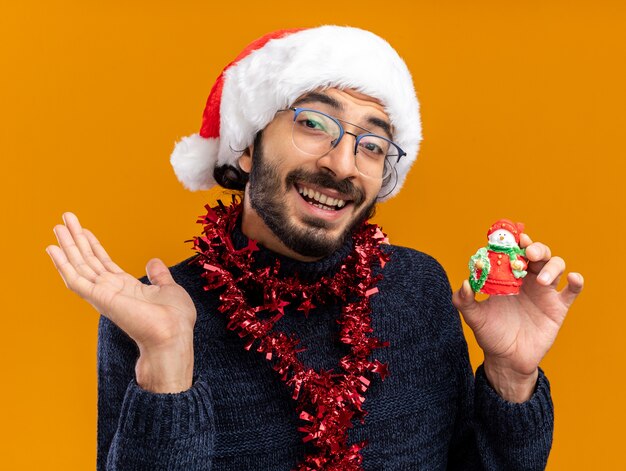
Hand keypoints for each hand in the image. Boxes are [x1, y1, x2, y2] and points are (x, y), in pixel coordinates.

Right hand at [46, 212, 196, 392]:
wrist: (173, 336)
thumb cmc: (175, 320)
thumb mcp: (169, 289)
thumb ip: (158, 276)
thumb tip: (153, 262)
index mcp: (126, 287)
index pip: (103, 262)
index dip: (92, 245)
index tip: (83, 229)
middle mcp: (111, 290)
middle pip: (87, 260)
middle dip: (76, 239)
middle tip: (64, 218)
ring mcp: (103, 294)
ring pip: (79, 265)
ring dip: (67, 246)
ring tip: (57, 226)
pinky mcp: (99, 298)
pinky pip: (75, 279)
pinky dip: (62, 264)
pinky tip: (52, 249)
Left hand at [452, 233, 583, 401]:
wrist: (507, 359)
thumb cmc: (490, 334)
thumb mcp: (473, 317)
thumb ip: (464, 300)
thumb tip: (465, 283)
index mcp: (508, 276)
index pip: (513, 251)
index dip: (514, 242)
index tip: (512, 237)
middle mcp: (528, 280)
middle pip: (538, 253)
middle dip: (536, 247)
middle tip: (528, 253)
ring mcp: (544, 292)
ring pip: (556, 265)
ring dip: (552, 266)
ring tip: (542, 280)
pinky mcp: (558, 308)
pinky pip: (572, 291)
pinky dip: (576, 282)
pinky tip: (572, 279)